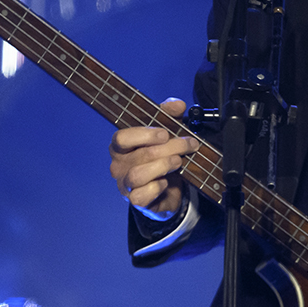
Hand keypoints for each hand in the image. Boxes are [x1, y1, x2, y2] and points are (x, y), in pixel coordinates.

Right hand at [108, 99, 197, 215]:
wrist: (168, 188)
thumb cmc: (161, 157)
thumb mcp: (166, 133)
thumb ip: (170, 116)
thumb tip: (178, 105)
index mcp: (121, 146)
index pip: (121, 138)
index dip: (144, 135)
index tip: (165, 134)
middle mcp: (119, 165)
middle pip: (140, 155)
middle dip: (170, 148)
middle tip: (188, 145)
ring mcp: (125, 184)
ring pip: (138, 175)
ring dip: (163, 166)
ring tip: (178, 161)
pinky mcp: (135, 201)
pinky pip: (140, 196)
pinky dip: (155, 188)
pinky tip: (166, 182)